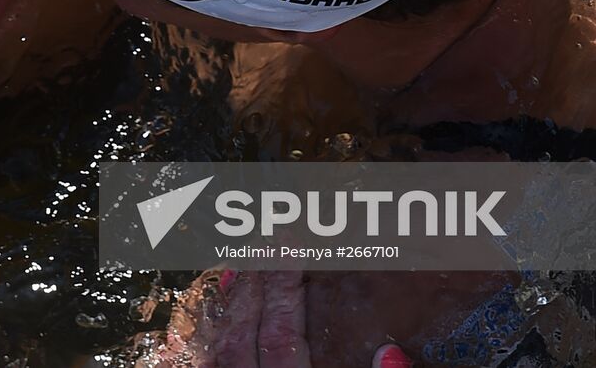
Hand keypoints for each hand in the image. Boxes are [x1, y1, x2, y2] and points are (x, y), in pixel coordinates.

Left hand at [142, 269, 411, 367]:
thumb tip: (389, 355)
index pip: (283, 337)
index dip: (287, 286)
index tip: (294, 243)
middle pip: (243, 336)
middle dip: (256, 284)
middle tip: (268, 240)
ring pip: (213, 354)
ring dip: (228, 309)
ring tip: (240, 269)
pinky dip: (205, 347)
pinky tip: (215, 328)